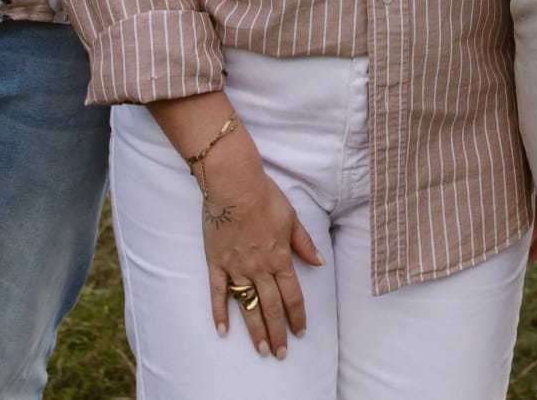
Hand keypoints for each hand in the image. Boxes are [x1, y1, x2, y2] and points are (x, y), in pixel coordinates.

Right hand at [198, 141, 322, 359]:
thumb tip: (319, 262)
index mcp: (279, 257)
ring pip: (248, 305)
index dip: (297, 316)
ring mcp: (236, 267)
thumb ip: (304, 244)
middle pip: (272, 307)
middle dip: (278, 332)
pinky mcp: (216, 262)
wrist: (232, 183)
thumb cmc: (264, 196)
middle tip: (280, 353)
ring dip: (255, 330)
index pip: (292, 295)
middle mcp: (259, 267)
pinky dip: (220, 313)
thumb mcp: (291, 217)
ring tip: (261, 350)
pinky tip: (224, 331)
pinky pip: (218, 293)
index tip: (300, 333)